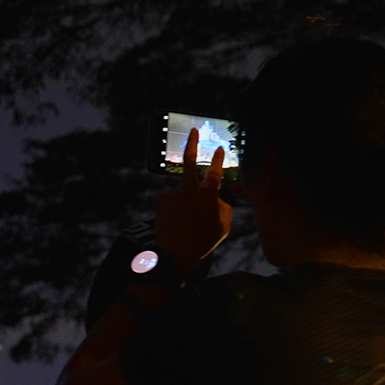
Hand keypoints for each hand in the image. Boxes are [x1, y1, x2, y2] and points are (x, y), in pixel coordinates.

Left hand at [154, 127, 229, 270]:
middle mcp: (190, 189)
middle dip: (193, 142)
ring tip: (184, 224)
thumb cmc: (203, 242)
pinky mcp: (160, 199)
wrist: (174, 253)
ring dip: (183, 205)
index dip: (217, 158)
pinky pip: (170, 201)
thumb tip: (218, 198)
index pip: (215, 171)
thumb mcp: (223, 226)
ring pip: (181, 193)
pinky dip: (173, 210)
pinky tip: (174, 223)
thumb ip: (223, 208)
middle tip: (193, 130)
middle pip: (190, 159)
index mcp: (208, 194)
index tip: (218, 147)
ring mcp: (173, 192)